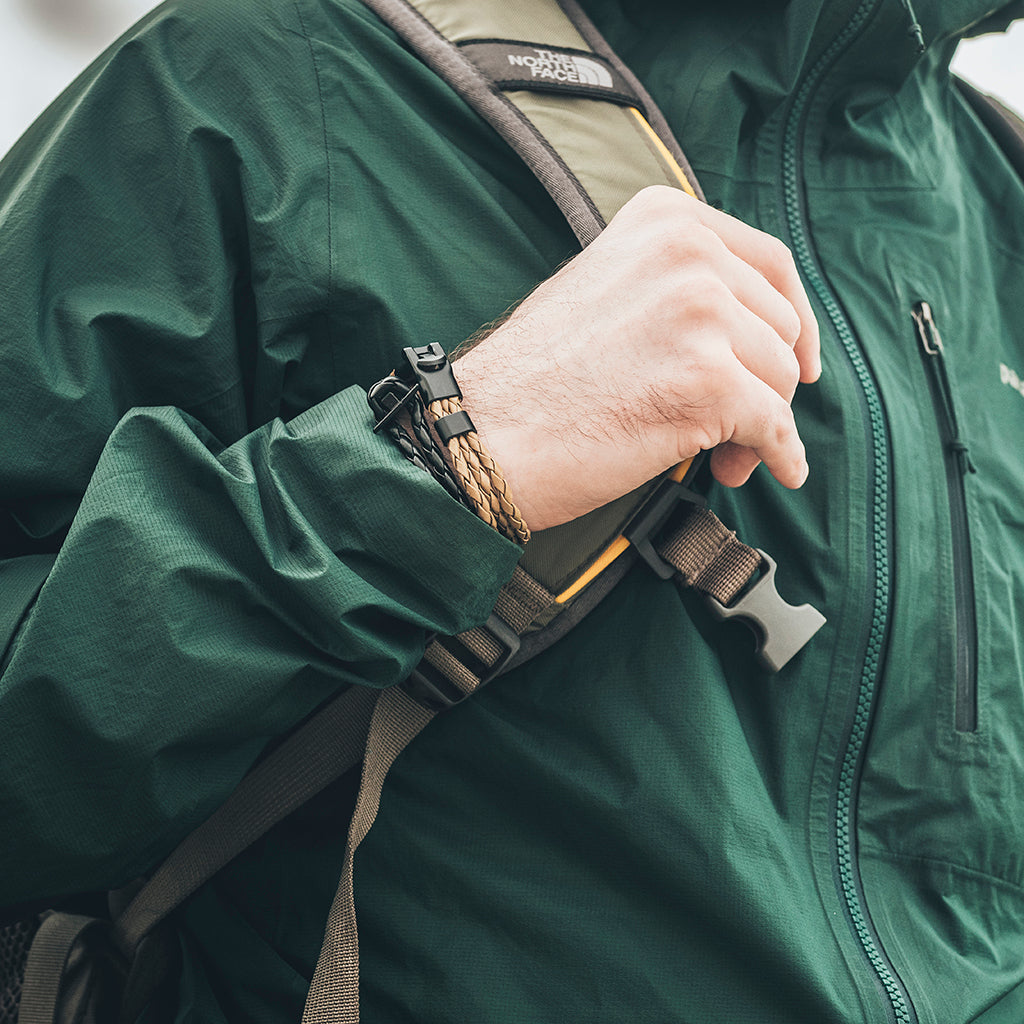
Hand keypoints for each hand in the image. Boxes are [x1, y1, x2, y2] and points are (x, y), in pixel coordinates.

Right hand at [454, 186, 820, 531]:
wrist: (483, 432)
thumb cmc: (535, 378)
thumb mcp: (606, 288)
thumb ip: (675, 286)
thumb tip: (753, 333)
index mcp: (666, 220)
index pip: (771, 264)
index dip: (795, 320)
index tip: (802, 359)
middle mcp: (689, 253)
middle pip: (779, 327)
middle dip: (765, 384)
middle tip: (732, 428)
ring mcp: (700, 313)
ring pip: (779, 380)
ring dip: (758, 426)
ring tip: (721, 456)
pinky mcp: (708, 380)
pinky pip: (774, 427)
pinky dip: (778, 455)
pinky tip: (773, 470)